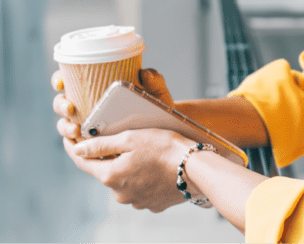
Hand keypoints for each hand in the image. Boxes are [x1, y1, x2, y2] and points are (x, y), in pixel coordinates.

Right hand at [51, 68, 174, 142]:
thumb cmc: (157, 105)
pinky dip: (75, 146)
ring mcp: (89, 124)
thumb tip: (145, 73)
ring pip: (67, 124)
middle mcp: (89, 104)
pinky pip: (78, 145)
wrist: (166, 127)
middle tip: (70, 108)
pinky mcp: (94, 143)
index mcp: (98, 86)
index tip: (61, 83)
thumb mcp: (157, 92)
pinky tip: (80, 146)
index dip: (59, 79)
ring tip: (76, 130)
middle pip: (63, 103)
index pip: (72, 79)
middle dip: (61, 105)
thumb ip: (154, 82)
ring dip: (65, 127)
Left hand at [64, 128, 193, 211]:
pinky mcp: (152, 204)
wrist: (195, 169)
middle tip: (124, 140)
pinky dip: (144, 178)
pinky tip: (156, 166)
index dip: (75, 149)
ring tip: (147, 152)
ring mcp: (136, 202)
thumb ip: (101, 144)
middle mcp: (119, 193)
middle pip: (106, 171)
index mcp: (110, 175)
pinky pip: (141, 189)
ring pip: (125, 181)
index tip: (70, 140)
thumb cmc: (165, 148)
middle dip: (110, 157)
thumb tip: (78, 149)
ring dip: (129, 168)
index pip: (83, 163)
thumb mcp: (131, 138)